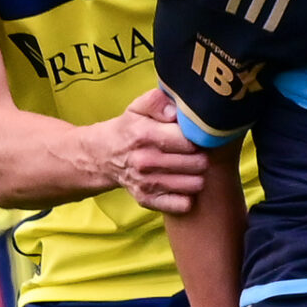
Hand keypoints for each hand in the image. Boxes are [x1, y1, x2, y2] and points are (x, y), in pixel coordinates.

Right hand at [86, 84, 210, 213]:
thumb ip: (158, 101)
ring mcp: (147, 184)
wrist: (104, 156)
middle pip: (198, 163)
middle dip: (202, 156)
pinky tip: (182, 183)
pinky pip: (183, 204)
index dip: (201, 137)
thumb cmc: (129, 129)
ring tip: (190, 167)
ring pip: (195, 184)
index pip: (190, 140)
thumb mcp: (138, 107)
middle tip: (197, 151)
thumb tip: (175, 111)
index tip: (199, 135)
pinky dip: (187, 196)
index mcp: (146, 134)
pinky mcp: (148, 200)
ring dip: (197, 175)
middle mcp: (146, 161)